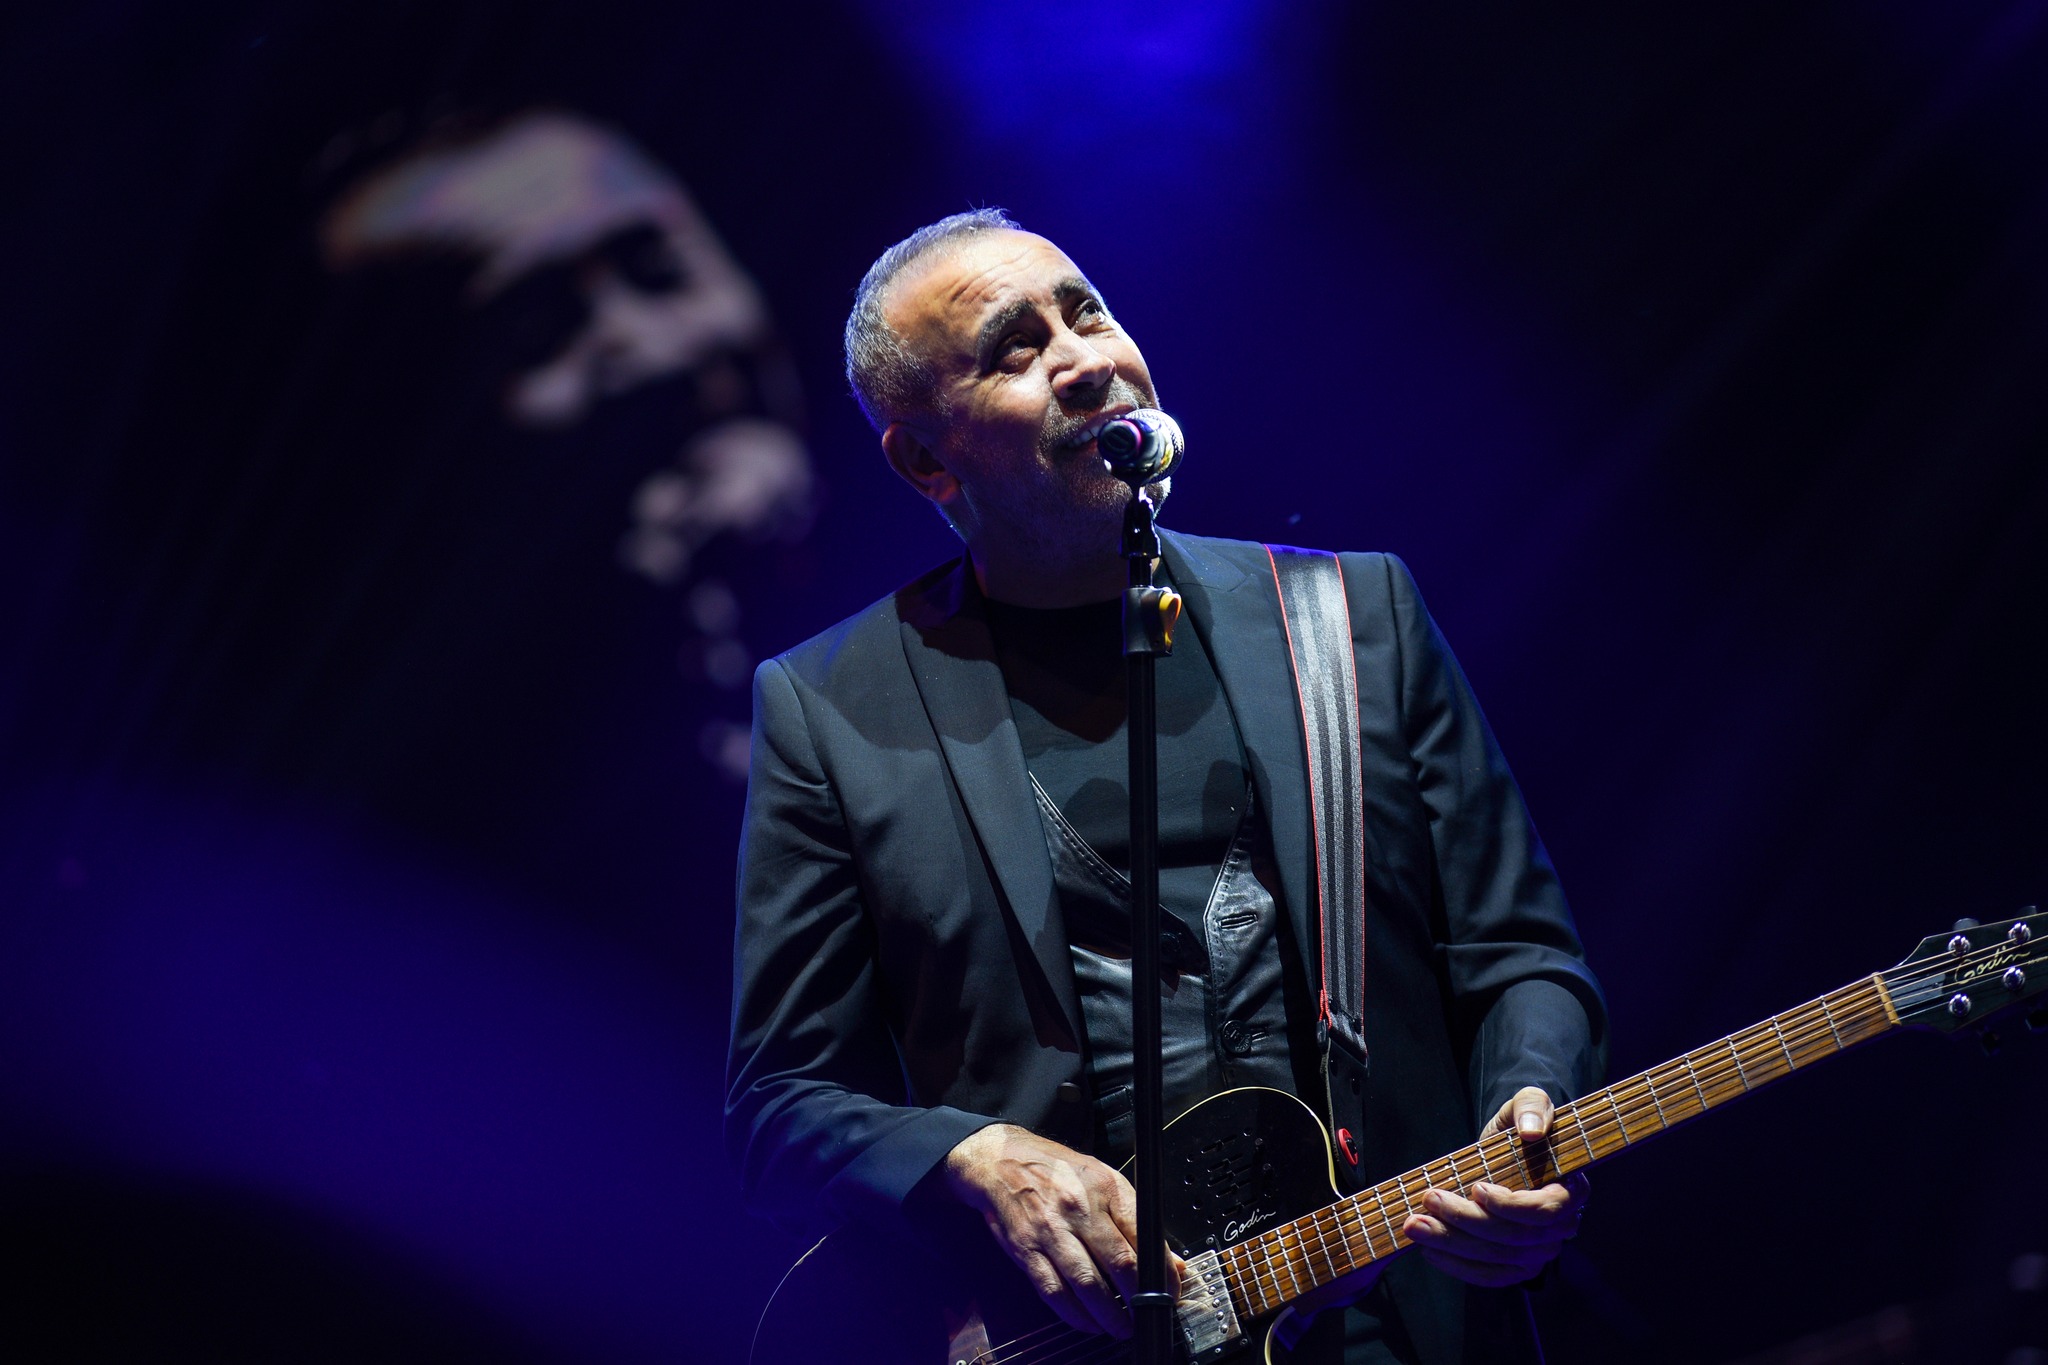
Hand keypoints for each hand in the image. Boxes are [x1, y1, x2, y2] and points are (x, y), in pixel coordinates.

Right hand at [943, 1124, 1184, 1338]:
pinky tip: (1088, 1322)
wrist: (1001, 1161)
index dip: (1161, 1271)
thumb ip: (1137, 1220)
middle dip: (1139, 1298)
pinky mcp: (1026, 1250)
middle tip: (1148, 1314)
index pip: (1143, 1235)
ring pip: (1087, 1284)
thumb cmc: (1057, 1170)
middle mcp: (1079, 1209)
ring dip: (1109, 1314)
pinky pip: (1054, 1291)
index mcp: (1105, 1187)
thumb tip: (1170, 1260)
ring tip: (1122, 1326)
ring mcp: (1051, 1231)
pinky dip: (1075, 1315)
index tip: (1169, 1290)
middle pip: (1119, 1263)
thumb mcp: (1104, 1179)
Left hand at [1403, 1086, 1588, 1286]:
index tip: (1476, 1187)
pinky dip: (1459, 1267)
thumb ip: (1532, 1106)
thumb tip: (1531, 1131)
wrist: (1506, 1150)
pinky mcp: (1518, 1265)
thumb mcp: (1527, 1102)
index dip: (1511, 1206)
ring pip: (1499, 1258)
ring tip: (1415, 1225)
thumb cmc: (1519, 1126)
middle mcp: (1562, 1227)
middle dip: (1467, 1221)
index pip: (1546, 1210)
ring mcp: (1541, 1250)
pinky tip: (1429, 1250)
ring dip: (1453, 1244)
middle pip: (1516, 1238)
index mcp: (1572, 1190)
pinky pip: (1491, 1276)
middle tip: (1428, 1199)